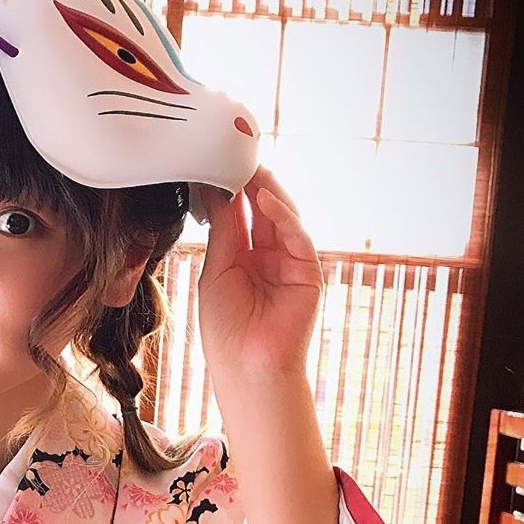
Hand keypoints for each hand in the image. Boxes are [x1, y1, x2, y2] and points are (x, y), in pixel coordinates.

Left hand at [198, 167, 322, 385]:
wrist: (246, 368)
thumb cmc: (225, 329)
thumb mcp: (217, 271)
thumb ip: (224, 232)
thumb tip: (217, 191)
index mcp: (243, 258)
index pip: (240, 215)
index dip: (231, 190)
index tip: (216, 164)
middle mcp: (268, 257)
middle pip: (263, 211)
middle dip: (251, 184)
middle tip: (235, 155)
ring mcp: (290, 263)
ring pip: (283, 218)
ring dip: (268, 191)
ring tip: (249, 168)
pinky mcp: (307, 273)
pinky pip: (297, 237)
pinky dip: (284, 215)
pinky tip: (265, 199)